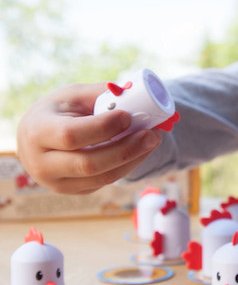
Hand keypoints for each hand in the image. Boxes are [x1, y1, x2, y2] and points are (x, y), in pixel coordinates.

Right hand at [16, 82, 161, 194]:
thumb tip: (136, 93)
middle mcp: (42, 164)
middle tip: (152, 134)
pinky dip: (129, 165)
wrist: (37, 139)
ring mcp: (58, 183)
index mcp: (37, 132)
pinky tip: (142, 150)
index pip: (71, 135)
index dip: (103, 127)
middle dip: (127, 148)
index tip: (127, 116)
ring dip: (134, 159)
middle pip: (90, 163)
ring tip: (153, 140)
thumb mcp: (73, 96)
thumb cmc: (58, 111)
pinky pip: (107, 181)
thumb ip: (101, 95)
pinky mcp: (76, 191)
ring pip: (103, 177)